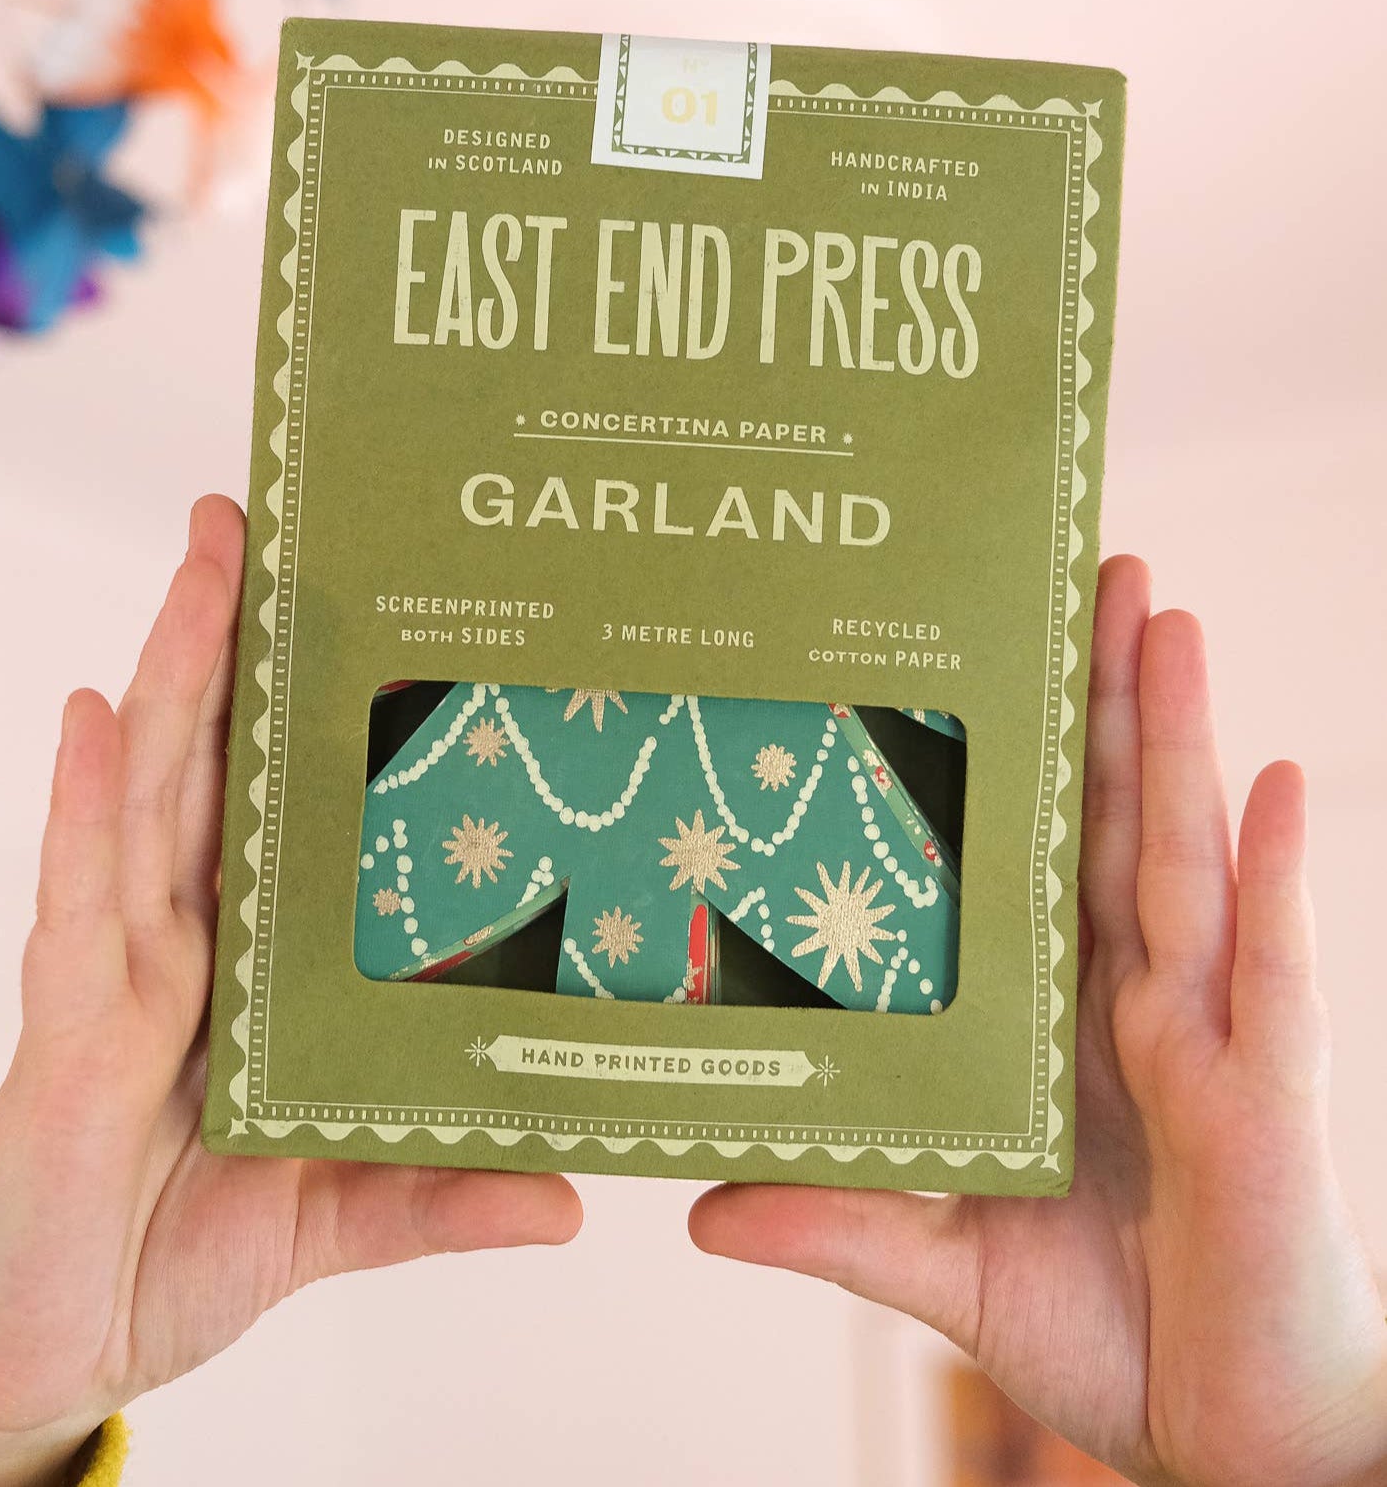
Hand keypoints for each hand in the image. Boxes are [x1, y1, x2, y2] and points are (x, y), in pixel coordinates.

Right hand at [0, 496, 581, 1486]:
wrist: (39, 1357)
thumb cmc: (170, 1260)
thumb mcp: (331, 1221)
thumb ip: (434, 1195)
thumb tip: (571, 1196)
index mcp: (248, 968)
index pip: (277, 814)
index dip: (300, 712)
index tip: (347, 605)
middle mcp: (183, 946)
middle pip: (211, 769)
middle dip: (229, 644)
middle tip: (255, 521)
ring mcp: (117, 976)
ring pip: (149, 798)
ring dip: (173, 678)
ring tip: (203, 566)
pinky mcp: (62, 1032)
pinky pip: (76, 902)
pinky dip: (84, 809)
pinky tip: (96, 720)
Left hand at [691, 557, 1386, 1486]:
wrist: (1230, 1443)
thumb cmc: (1107, 1335)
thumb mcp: (942, 1269)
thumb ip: (836, 1221)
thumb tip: (697, 1207)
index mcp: (1057, 1026)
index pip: (1036, 863)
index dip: (1023, 762)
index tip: (988, 653)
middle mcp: (1133, 1006)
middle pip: (1111, 824)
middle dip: (1103, 701)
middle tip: (1084, 574)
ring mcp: (1206, 1038)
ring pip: (1183, 857)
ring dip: (1175, 735)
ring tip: (1158, 616)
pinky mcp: (1266, 1099)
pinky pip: (1273, 968)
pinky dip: (1277, 874)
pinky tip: (1277, 775)